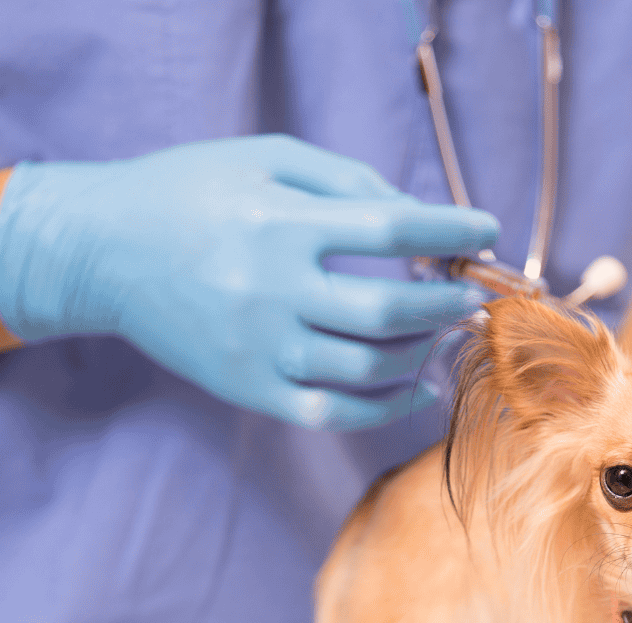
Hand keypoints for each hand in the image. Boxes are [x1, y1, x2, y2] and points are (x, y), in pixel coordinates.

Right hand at [0, 135, 497, 429]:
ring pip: (369, 368)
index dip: (450, 231)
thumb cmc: (192, 193)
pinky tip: (417, 389)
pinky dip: (387, 408)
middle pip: (390, 312)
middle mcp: (272, 290)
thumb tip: (419, 218)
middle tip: (472, 295)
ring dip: (423, 352)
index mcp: (279, 223)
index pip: (391, 230)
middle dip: (448, 303)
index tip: (486, 231)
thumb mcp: (264, 157)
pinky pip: (335, 414)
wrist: (104, 251)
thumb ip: (346, 181)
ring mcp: (262, 348)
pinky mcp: (251, 389)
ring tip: (442, 333)